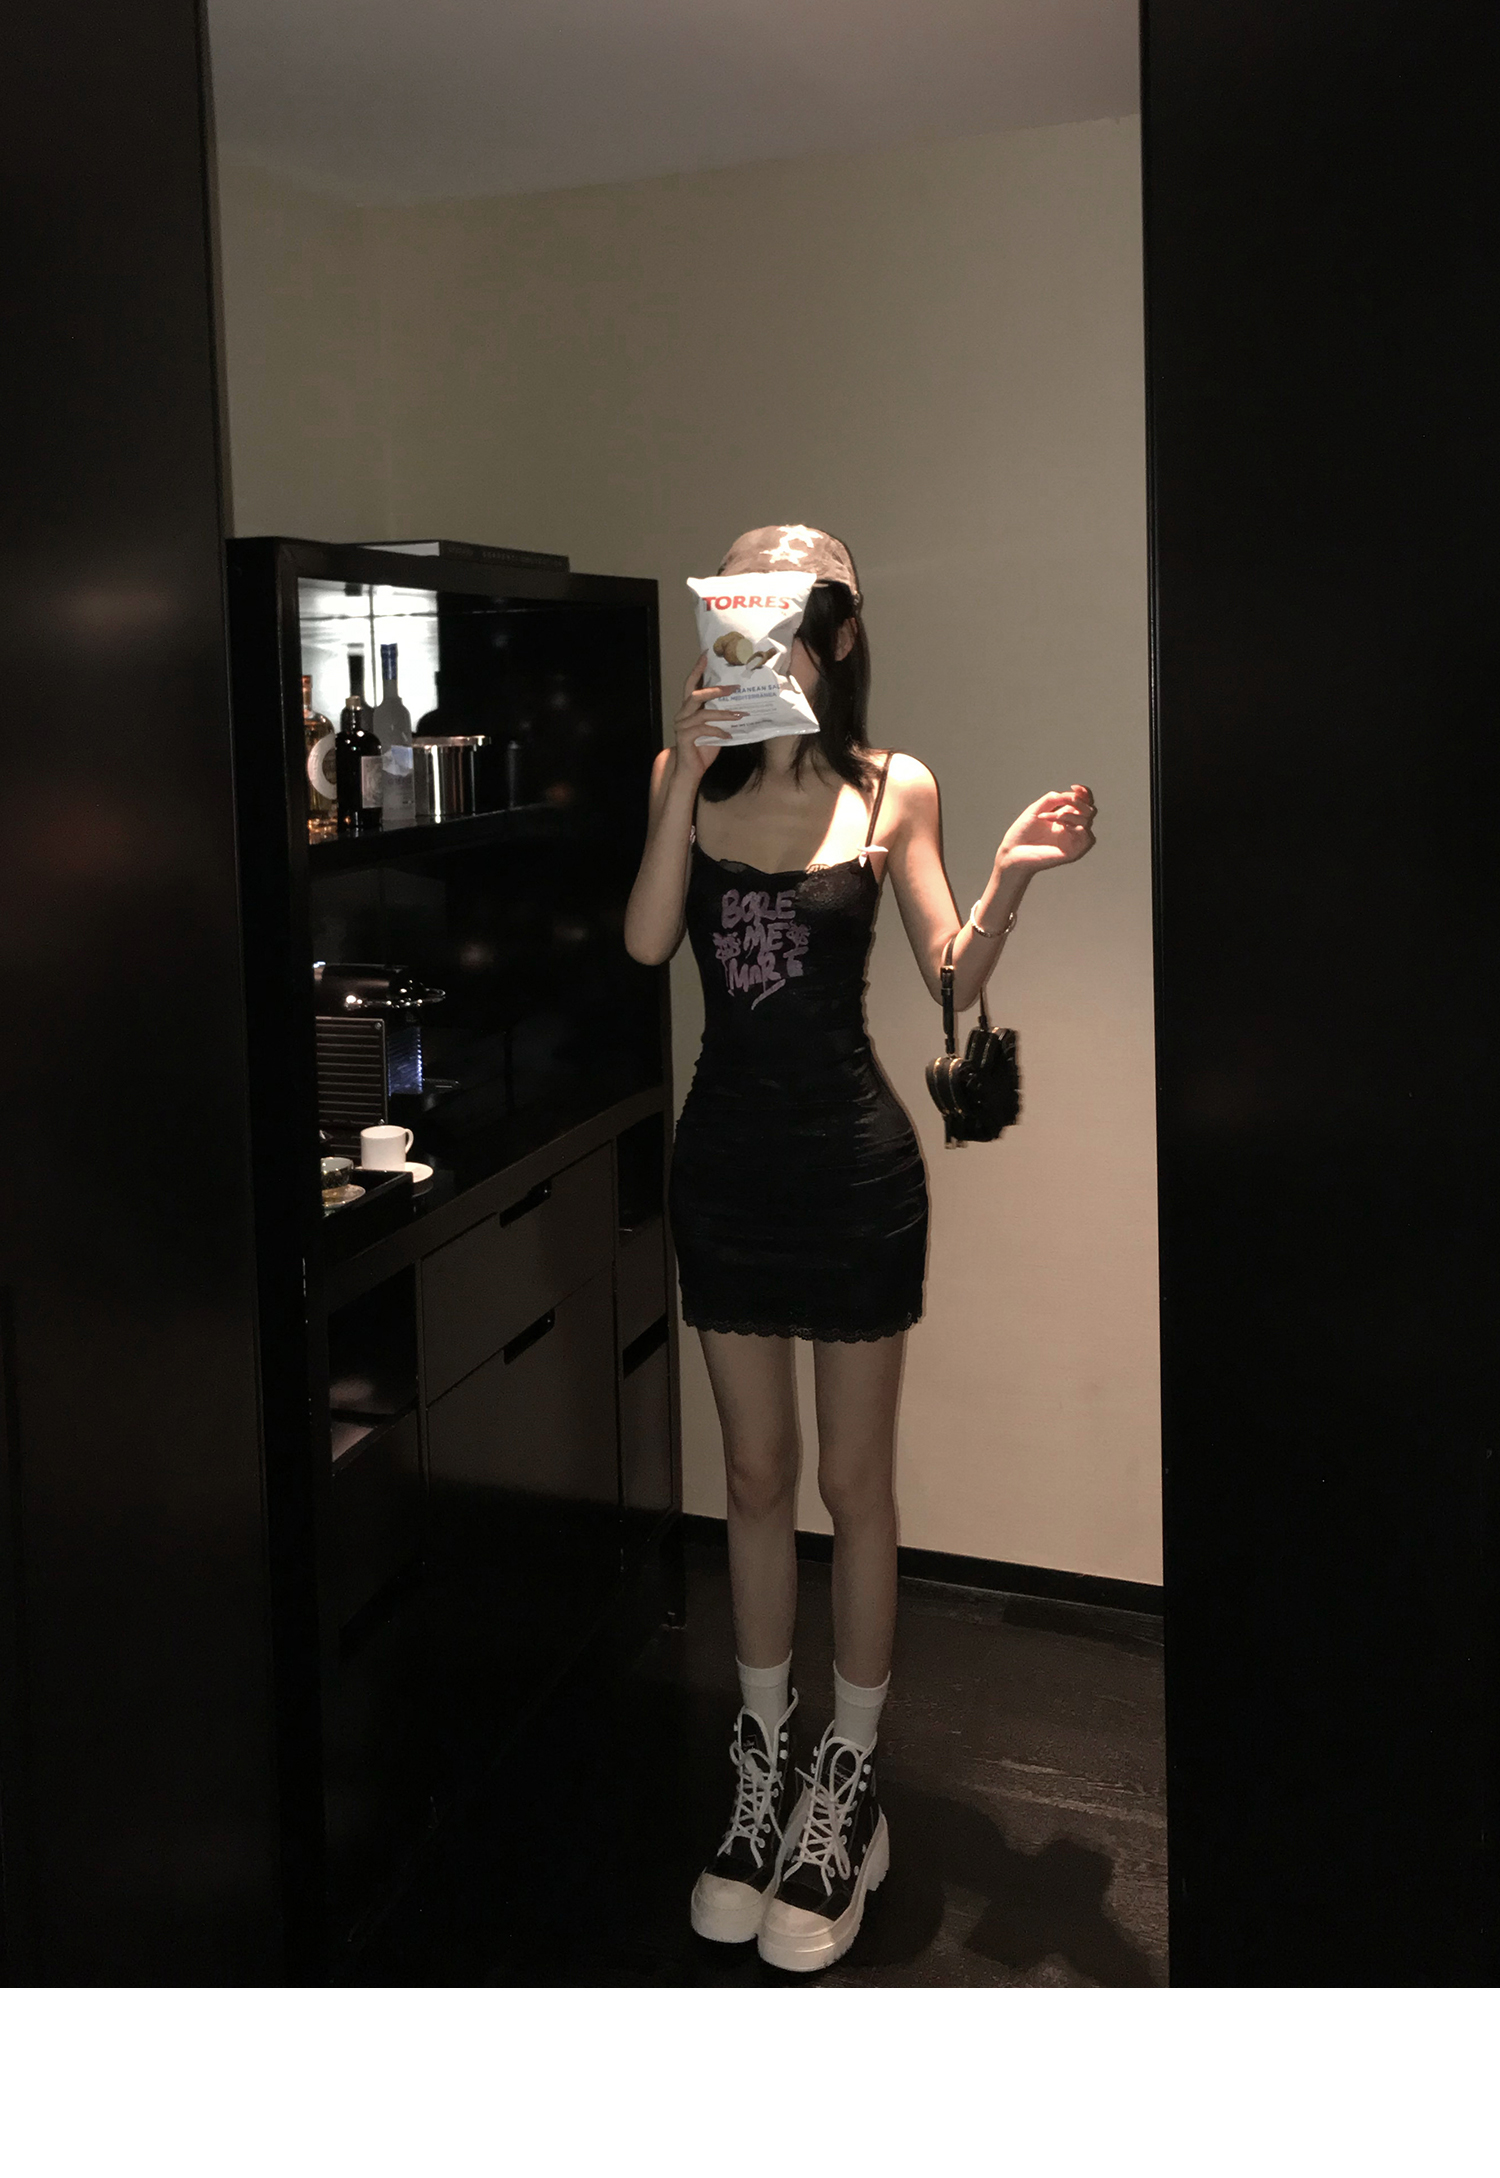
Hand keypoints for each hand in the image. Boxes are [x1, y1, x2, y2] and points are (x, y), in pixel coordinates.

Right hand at [672, 654, 740, 780]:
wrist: (691, 770)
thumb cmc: (703, 748)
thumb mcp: (715, 728)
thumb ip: (721, 715)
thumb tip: (741, 705)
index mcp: (688, 709)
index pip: (690, 684)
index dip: (697, 669)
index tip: (706, 654)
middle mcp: (682, 714)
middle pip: (695, 695)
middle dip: (716, 690)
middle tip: (734, 688)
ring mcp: (682, 726)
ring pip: (703, 713)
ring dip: (723, 714)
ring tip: (740, 715)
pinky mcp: (685, 738)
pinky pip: (704, 730)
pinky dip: (718, 732)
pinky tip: (729, 736)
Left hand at [997, 784, 1096, 871]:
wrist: (1013, 851)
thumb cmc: (1022, 832)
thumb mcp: (1037, 809)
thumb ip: (1053, 799)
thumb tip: (1070, 795)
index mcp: (1064, 817)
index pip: (1083, 804)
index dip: (1083, 793)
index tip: (1073, 787)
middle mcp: (1071, 828)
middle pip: (1089, 810)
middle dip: (1078, 802)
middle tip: (1061, 801)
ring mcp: (1073, 840)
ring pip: (1087, 821)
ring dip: (1068, 814)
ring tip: (1047, 816)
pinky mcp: (1073, 852)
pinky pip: (1085, 836)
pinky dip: (1073, 826)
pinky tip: (1060, 826)